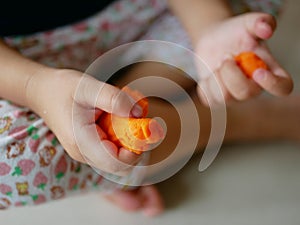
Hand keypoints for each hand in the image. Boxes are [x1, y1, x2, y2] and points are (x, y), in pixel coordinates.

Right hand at [26, 68, 143, 175]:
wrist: (43, 92)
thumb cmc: (62, 89)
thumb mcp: (88, 87)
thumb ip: (114, 99)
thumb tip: (138, 114)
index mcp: (82, 143)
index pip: (116, 163)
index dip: (136, 152)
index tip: (144, 130)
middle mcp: (84, 154)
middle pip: (121, 165)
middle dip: (136, 146)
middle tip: (140, 122)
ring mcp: (87, 153)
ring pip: (119, 158)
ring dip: (130, 141)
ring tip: (128, 116)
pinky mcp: (90, 148)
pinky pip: (113, 150)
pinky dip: (122, 137)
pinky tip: (119, 118)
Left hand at [194, 12, 292, 105]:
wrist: (214, 39)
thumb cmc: (236, 33)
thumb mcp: (248, 23)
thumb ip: (260, 22)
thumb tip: (266, 29)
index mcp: (269, 71)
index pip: (282, 87)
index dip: (273, 84)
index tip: (258, 71)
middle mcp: (254, 88)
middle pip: (246, 93)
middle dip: (231, 72)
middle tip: (226, 56)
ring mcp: (234, 97)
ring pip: (225, 98)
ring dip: (217, 76)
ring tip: (219, 63)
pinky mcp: (216, 99)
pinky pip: (209, 99)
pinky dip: (205, 84)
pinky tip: (210, 74)